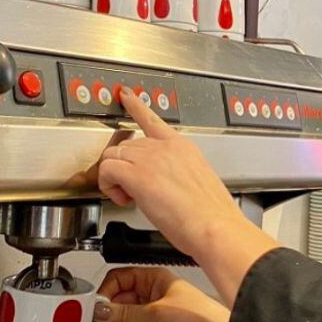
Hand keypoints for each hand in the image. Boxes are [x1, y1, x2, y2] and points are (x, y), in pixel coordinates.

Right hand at [91, 267, 230, 321]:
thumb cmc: (201, 317)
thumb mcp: (158, 313)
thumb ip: (126, 314)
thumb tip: (101, 310)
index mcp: (155, 278)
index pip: (120, 278)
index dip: (105, 292)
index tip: (93, 306)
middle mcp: (152, 292)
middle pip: (118, 299)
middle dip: (102, 312)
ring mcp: (152, 311)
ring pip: (122, 317)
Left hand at [95, 88, 274, 271]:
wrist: (214, 226)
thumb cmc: (212, 214)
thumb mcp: (199, 182)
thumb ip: (178, 174)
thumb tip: (166, 184)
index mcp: (183, 147)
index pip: (153, 120)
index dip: (136, 106)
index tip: (126, 96)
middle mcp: (166, 148)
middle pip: (126, 145)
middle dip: (124, 167)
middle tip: (134, 190)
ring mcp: (151, 159)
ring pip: (112, 156)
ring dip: (114, 177)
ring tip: (130, 197)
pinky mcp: (138, 175)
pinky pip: (106, 171)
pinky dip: (108, 186)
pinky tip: (124, 198)